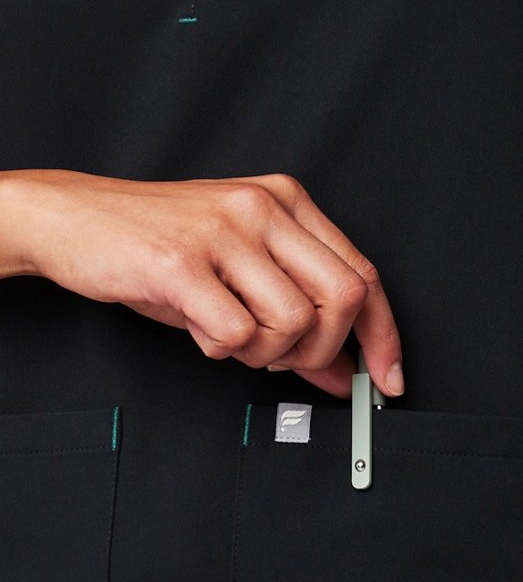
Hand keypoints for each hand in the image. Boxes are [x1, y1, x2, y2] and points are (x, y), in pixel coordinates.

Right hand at [3, 167, 402, 398]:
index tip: (387, 379)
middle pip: (343, 299)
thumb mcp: (240, 278)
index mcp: (286, 202)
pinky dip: (222, 350)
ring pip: (294, 322)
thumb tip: (343, 372)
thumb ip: (298, 321)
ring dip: (265, 353)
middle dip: (321, 350)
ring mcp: (224, 231)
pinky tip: (199, 327)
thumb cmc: (159, 247)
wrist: (75, 220)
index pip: (363, 275)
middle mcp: (262, 207)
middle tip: (281, 355)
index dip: (383, 337)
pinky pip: (237, 334)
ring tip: (229, 336)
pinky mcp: (183, 262)